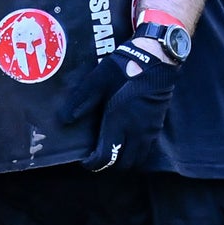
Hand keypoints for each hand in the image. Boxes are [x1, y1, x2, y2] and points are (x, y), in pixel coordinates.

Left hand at [65, 36, 184, 170]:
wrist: (157, 59)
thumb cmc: (125, 68)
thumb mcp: (97, 80)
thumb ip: (80, 100)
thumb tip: (64, 119)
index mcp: (119, 122)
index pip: (107, 157)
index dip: (93, 163)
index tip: (84, 160)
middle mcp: (136, 132)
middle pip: (124, 164)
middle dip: (109, 165)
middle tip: (98, 155)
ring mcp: (150, 130)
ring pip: (138, 159)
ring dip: (125, 160)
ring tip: (113, 150)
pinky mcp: (158, 126)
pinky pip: (147, 150)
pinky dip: (136, 152)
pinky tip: (127, 140)